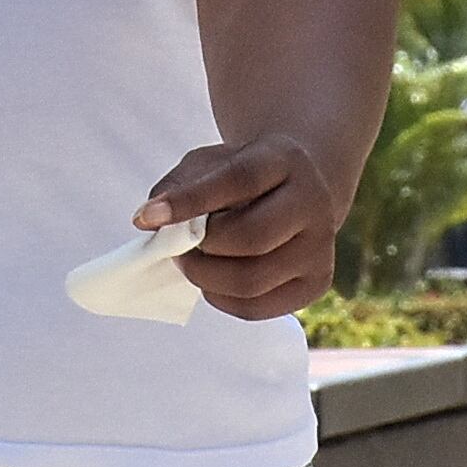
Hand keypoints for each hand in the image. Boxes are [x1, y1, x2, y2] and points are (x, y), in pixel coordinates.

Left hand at [137, 135, 341, 321]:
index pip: (237, 180)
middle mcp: (314, 202)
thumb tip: (150, 221)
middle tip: (175, 247)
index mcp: (286, 159)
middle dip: (200, 248)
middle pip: (250, 237)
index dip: (189, 201)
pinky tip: (213, 279)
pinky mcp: (316, 285)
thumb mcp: (211, 163)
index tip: (146, 218)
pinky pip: (256, 308)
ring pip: (251, 280)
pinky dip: (220, 299)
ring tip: (190, 261)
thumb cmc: (242, 177)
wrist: (297, 192)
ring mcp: (321, 247)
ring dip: (205, 277)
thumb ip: (179, 184)